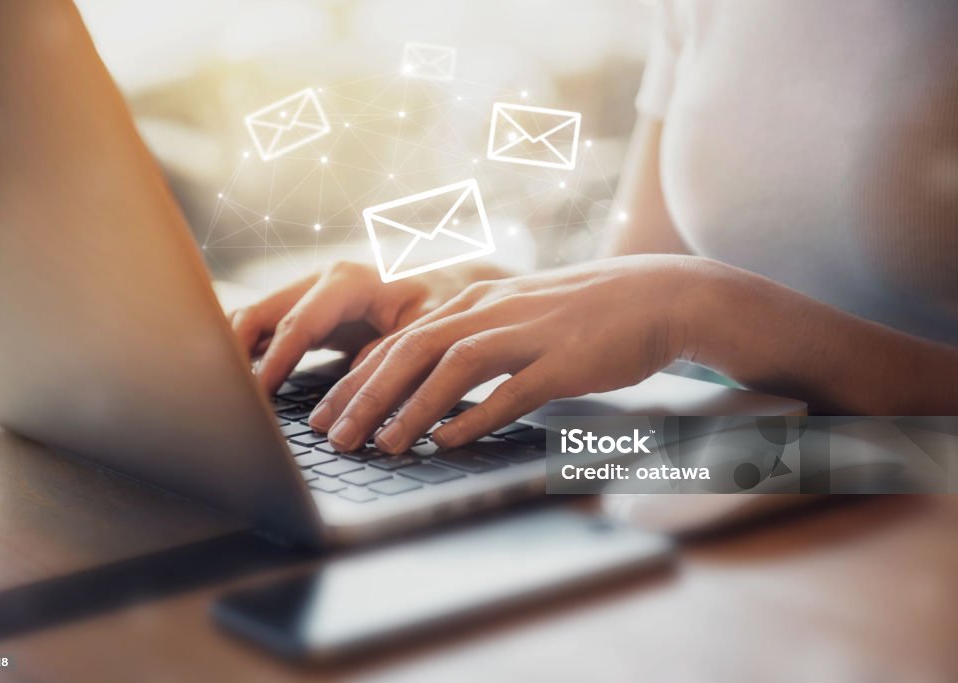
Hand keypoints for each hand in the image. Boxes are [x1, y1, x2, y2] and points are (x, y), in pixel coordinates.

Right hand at [227, 261, 504, 393]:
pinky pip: (267, 329)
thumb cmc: (443, 302)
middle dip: (237, 352)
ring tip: (224, 392)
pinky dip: (250, 353)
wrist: (452, 283)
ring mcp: (311, 294)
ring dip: (237, 352)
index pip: (298, 323)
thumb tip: (355, 386)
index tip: (259, 393)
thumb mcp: (429, 326)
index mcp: (349, 280)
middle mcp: (322, 281)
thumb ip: (392, 351)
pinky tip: (239, 383)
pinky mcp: (310, 313)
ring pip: (256, 318)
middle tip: (226, 394)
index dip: (276, 360)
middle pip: (262, 313)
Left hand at [310, 255, 696, 452]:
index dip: (356, 378)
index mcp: (474, 300)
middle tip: (334, 436)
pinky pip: (510, 390)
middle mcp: (491, 310)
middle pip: (411, 349)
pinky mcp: (562, 360)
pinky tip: (446, 441)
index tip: (324, 413)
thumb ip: (471, 342)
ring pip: (453, 366)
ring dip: (411, 408)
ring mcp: (527, 333)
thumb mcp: (514, 315)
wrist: (654, 297)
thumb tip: (426, 389)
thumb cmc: (580, 314)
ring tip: (382, 445)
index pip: (399, 338)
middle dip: (366, 394)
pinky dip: (474, 417)